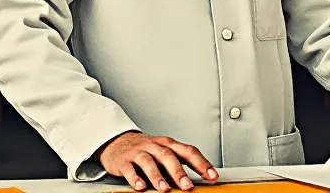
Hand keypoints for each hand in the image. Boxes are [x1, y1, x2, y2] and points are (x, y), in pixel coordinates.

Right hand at [97, 132, 217, 191]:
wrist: (117, 141)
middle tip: (187, 186)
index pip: (188, 151)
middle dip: (179, 172)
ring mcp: (138, 152)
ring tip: (164, 189)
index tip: (212, 176)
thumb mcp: (163, 153)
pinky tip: (140, 187)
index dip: (202, 164)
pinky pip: (129, 169)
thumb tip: (195, 182)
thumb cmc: (145, 149)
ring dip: (157, 176)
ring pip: (149, 162)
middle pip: (168, 156)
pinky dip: (135, 178)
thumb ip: (178, 166)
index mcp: (168, 144)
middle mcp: (154, 146)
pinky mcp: (124, 160)